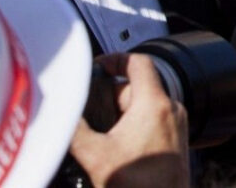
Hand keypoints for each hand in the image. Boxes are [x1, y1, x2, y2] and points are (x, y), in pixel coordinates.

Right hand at [70, 53, 188, 187]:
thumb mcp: (95, 155)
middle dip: (110, 98)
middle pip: (136, 87)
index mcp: (154, 103)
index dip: (116, 59)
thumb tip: (60, 115)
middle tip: (89, 115)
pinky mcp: (176, 139)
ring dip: (120, 114)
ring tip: (101, 135)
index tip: (98, 67)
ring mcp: (176, 124)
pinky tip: (117, 146)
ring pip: (144, 105)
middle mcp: (170, 109)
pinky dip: (133, 125)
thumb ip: (74, 130)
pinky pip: (152, 121)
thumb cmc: (138, 185)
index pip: (138, 62)